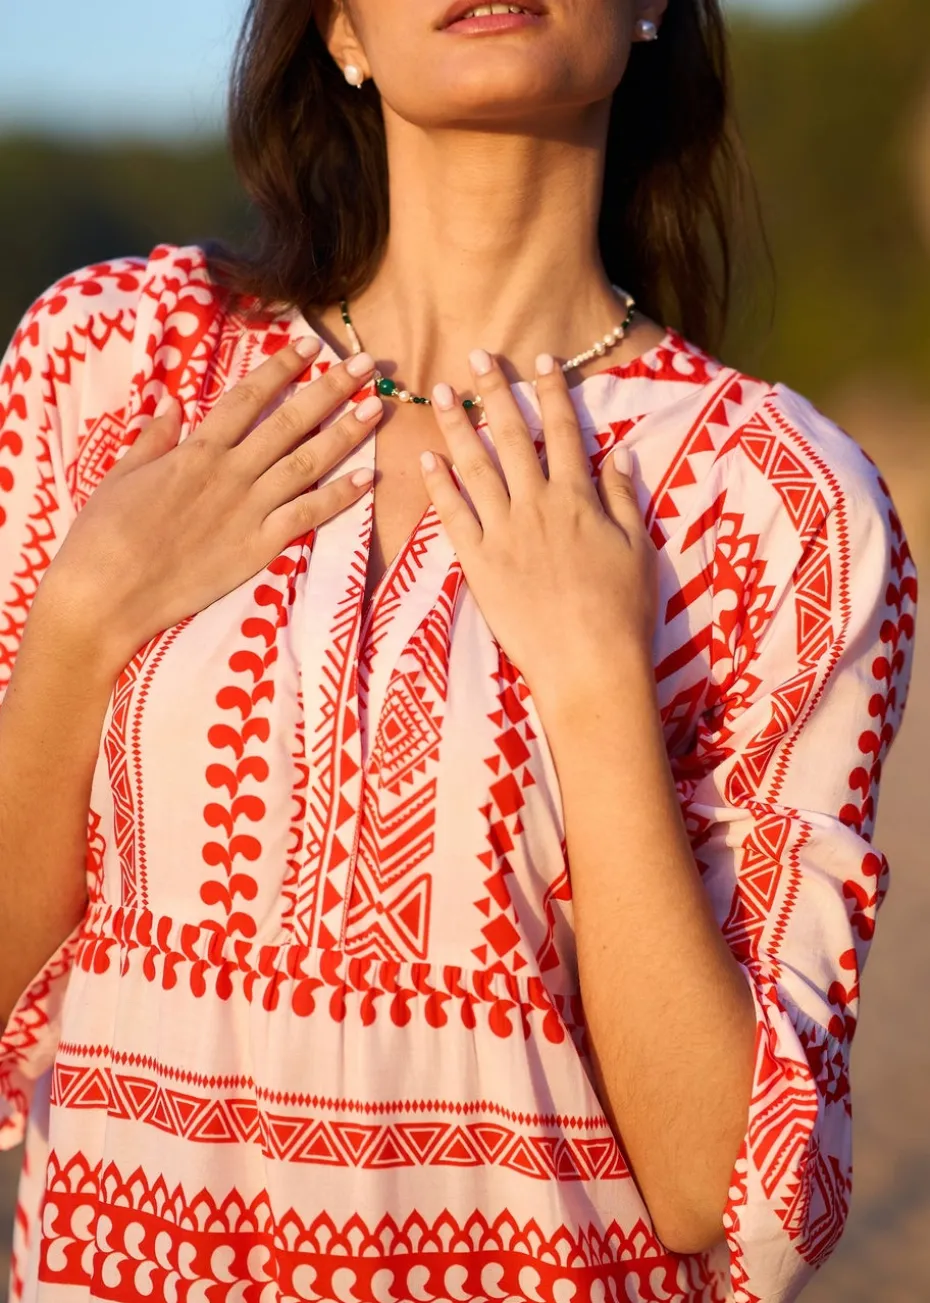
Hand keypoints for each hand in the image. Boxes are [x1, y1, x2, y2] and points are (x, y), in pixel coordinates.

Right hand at [45, 339, 381, 668]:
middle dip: (330, 389)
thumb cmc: (104, 533)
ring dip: (346, 434)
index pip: (248, 397)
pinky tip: (368, 478)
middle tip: (363, 364)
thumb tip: (173, 402)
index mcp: (195, 451)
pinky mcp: (258, 548)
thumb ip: (154, 438)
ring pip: (307, 463)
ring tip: (377, 407)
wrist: (106, 592)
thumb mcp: (122, 474)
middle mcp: (230, 473)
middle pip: (289, 422)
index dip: (282, 367)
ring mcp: (248, 510)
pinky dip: (340, 496)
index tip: (310, 343)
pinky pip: (307, 515)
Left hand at [421, 350, 657, 700]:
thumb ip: (622, 498)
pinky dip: (439, 485)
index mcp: (578, 498)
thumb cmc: (622, 610)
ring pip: (477, 467)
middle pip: (514, 437)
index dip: (552, 391)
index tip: (540, 358)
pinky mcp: (479, 563)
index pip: (565, 431)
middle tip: (476, 356)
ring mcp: (504, 533)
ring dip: (460, 426)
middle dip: (496, 392)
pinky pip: (454, 516)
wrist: (589, 663)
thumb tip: (618, 453)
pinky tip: (426, 459)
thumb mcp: (637, 548)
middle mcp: (538, 505)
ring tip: (443, 393)